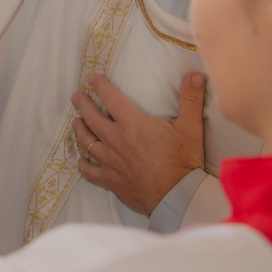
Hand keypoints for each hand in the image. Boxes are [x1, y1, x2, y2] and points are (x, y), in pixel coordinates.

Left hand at [71, 73, 206, 215]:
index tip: (92, 78)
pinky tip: (81, 160)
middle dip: (83, 104)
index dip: (100, 86)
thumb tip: (196, 76)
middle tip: (76, 97)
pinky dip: (83, 164)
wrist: (178, 196)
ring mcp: (110, 161)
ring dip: (79, 130)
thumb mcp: (191, 128)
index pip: (111, 98)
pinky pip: (89, 171)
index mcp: (133, 124)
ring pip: (87, 141)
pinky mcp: (109, 180)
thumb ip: (191, 100)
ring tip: (75, 122)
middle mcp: (116, 140)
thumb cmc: (184, 161)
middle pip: (92, 118)